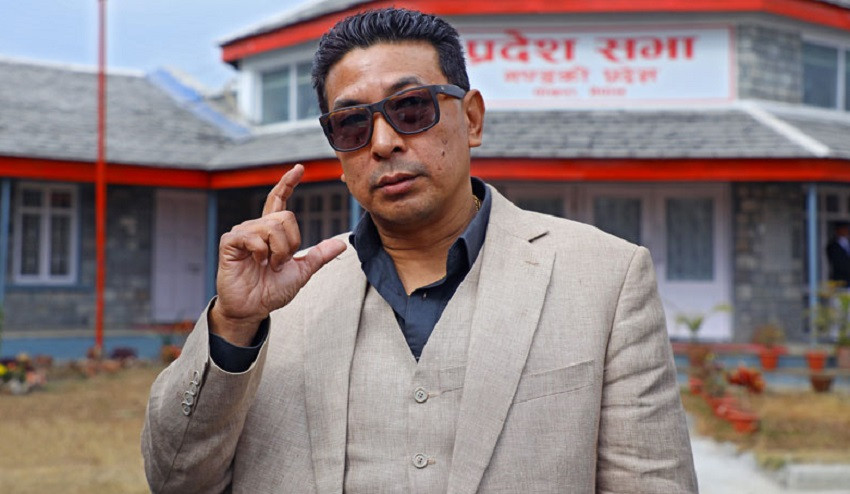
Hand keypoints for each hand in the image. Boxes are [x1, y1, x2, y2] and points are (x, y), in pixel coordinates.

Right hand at [210, 164, 346, 344]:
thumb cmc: (271, 290)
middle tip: (281, 263)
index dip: (288, 183)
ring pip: (272, 226)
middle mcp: (257, 226)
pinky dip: (261, 252)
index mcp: (272, 231)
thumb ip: (319, 255)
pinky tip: (256, 263)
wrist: (252, 309)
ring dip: (278, 251)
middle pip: (286, 217)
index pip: (279, 200)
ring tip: (269, 265)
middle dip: (291, 243)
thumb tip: (342, 243)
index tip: (299, 169)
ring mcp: (243, 233)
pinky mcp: (231, 242)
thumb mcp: (302, 271)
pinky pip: (254, 236)